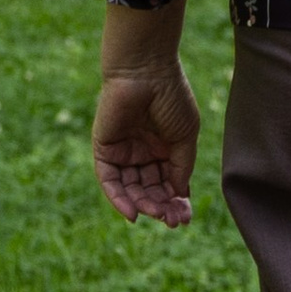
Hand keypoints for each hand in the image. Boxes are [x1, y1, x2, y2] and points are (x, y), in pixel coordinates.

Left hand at [94, 63, 199, 226]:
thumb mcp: (186, 136)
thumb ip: (181, 166)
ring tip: (157, 215)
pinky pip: (109, 180)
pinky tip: (133, 213)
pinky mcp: (104, 149)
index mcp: (165, 147)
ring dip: (144, 204)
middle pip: (150, 189)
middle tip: (172, 221)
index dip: (176, 201)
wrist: (146, 71)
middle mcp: (143, 152)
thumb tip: (178, 195)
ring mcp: (123, 151)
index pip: (169, 183)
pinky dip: (118, 198)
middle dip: (161, 206)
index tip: (185, 218)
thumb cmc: (171, 97)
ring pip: (131, 188)